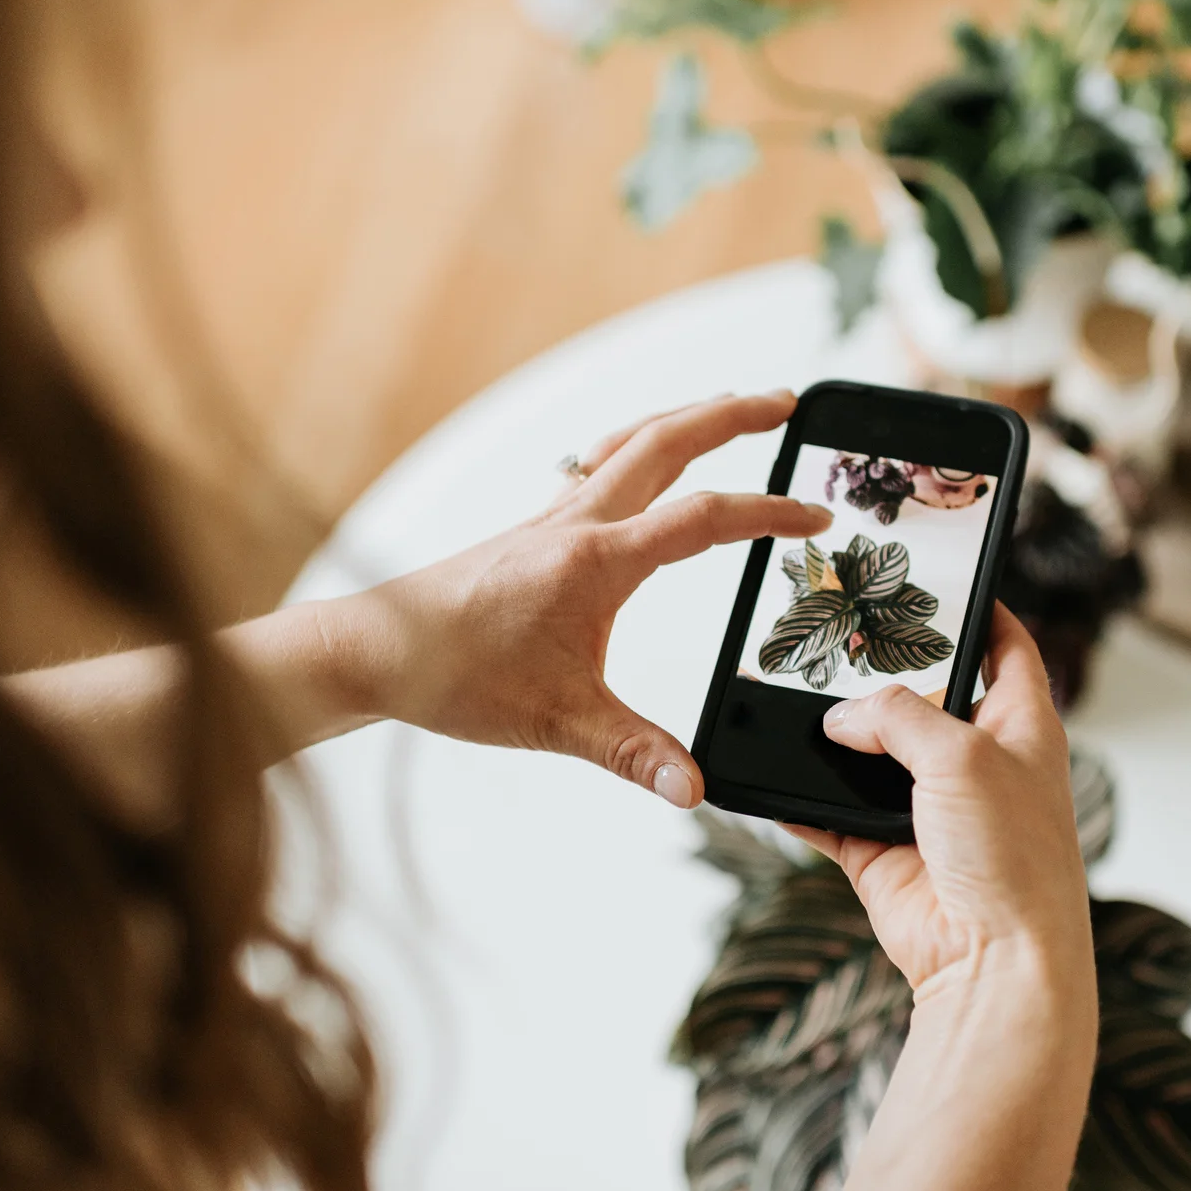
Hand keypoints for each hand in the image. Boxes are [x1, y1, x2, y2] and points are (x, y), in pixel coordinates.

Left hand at [324, 392, 829, 806]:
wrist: (373, 651)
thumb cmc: (452, 675)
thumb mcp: (555, 722)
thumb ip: (632, 753)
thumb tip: (695, 788)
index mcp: (595, 561)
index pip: (701, 519)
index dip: (767, 514)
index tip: (817, 518)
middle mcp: (575, 524)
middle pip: (665, 442)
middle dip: (731, 416)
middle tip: (787, 401)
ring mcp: (551, 521)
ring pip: (628, 443)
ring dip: (684, 419)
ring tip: (728, 409)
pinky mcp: (532, 533)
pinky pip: (596, 467)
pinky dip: (637, 448)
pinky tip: (641, 466)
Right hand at [786, 606, 1093, 1009]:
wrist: (993, 960)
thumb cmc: (1014, 858)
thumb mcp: (962, 756)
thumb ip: (897, 717)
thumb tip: (840, 720)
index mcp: (1021, 727)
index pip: (1006, 650)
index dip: (982, 612)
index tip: (946, 579)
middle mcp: (976, 764)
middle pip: (922, 698)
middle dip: (880, 675)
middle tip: (837, 634)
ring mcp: (926, 810)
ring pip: (868, 756)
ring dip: (833, 739)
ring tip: (790, 698)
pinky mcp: (882, 853)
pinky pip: (829, 815)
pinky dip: (800, 801)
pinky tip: (772, 776)